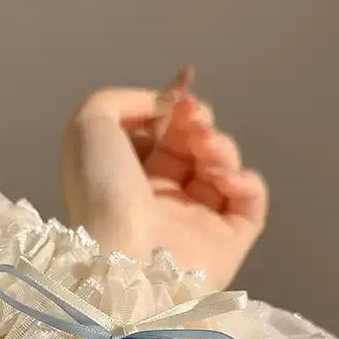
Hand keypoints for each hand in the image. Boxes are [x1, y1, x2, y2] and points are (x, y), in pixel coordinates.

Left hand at [61, 67, 267, 288]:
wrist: (124, 257)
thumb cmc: (101, 193)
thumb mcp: (88, 126)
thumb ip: (120, 100)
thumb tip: (165, 106)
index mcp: (125, 176)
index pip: (158, 133)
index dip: (173, 103)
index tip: (184, 81)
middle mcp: (160, 199)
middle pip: (192, 145)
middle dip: (196, 121)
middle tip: (192, 118)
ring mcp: (195, 222)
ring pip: (222, 166)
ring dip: (219, 145)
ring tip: (204, 147)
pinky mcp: (228, 243)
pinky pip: (250, 200)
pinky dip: (244, 180)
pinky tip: (221, 178)